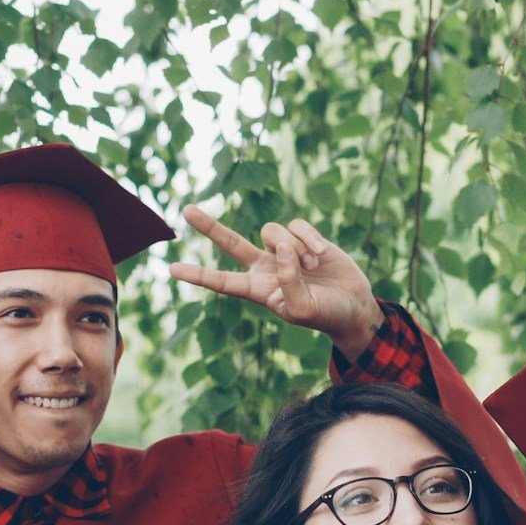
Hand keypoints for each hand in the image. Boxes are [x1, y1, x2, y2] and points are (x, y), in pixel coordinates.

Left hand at [169, 206, 385, 357]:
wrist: (353, 305)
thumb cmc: (325, 315)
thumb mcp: (303, 308)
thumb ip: (287, 280)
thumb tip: (281, 247)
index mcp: (258, 290)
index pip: (222, 282)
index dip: (198, 275)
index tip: (172, 270)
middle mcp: (265, 267)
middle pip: (231, 243)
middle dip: (209, 226)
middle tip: (186, 209)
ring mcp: (284, 250)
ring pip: (272, 231)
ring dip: (294, 246)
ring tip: (312, 264)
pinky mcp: (304, 237)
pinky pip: (297, 225)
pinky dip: (309, 237)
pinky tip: (322, 253)